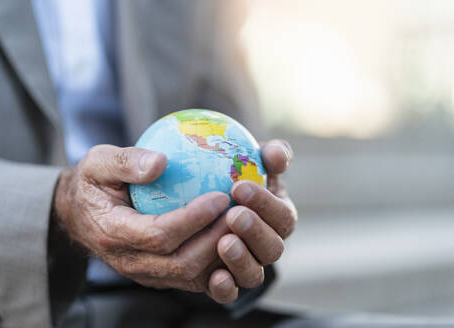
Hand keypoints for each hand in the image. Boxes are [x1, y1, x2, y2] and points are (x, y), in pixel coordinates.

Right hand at [53, 145, 236, 301]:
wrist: (80, 216)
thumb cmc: (92, 184)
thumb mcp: (98, 163)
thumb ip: (125, 162)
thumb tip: (161, 162)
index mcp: (113, 233)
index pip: (158, 234)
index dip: (193, 219)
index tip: (220, 196)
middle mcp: (130, 262)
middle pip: (181, 263)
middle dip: (215, 241)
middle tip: (240, 213)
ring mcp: (145, 274)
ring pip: (191, 276)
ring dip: (220, 254)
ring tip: (242, 225)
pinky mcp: (158, 276)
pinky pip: (192, 277)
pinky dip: (215, 262)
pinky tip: (232, 235)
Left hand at [208, 140, 297, 302]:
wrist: (202, 199)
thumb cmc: (234, 174)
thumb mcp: (253, 159)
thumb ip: (271, 154)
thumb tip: (278, 154)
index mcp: (278, 217)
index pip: (283, 216)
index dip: (266, 204)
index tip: (240, 187)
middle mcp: (266, 245)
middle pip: (273, 249)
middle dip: (255, 232)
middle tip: (234, 215)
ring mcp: (246, 266)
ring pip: (254, 275)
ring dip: (242, 260)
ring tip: (224, 243)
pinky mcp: (223, 282)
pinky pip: (228, 293)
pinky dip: (225, 288)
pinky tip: (214, 276)